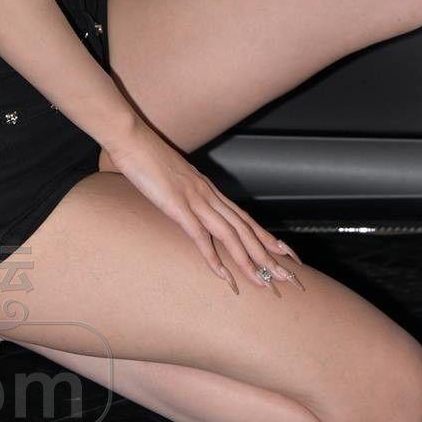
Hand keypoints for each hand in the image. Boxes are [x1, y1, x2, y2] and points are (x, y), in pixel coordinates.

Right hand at [101, 117, 304, 292]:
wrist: (132, 137)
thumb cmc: (148, 157)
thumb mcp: (173, 179)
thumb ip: (185, 193)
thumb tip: (189, 206)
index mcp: (209, 190)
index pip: (246, 218)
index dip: (267, 237)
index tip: (286, 253)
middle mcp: (209, 195)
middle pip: (246, 230)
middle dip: (269, 256)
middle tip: (289, 278)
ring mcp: (194, 200)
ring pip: (230, 235)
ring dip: (249, 261)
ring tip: (264, 284)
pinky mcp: (177, 206)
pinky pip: (200, 236)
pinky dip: (213, 257)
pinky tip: (223, 275)